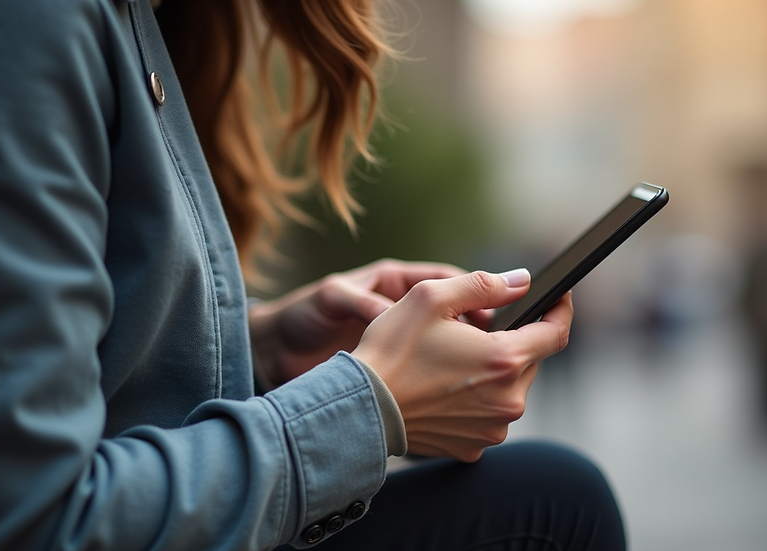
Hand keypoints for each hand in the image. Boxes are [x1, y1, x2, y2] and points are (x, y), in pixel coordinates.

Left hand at [249, 259, 469, 385]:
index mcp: (391, 283)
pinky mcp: (394, 370)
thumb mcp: (332, 298)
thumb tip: (392, 315)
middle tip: (492, 346)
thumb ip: (363, 301)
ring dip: (463, 359)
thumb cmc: (300, 315)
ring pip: (445, 348)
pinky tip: (454, 395)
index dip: (470, 292)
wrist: (274, 353)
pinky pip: (427, 374)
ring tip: (478, 374)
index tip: (491, 310)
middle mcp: (401, 312)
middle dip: (475, 329)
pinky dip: (443, 383)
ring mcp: (400, 344)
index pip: (442, 279)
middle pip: (452, 316)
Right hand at [352, 270, 572, 461]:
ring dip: (493, 372)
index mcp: (504, 360)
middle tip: (474, 330)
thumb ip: (484, 284)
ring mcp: (491, 430)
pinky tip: (443, 390)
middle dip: (512, 341)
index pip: (556, 332)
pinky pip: (486, 416)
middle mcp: (508, 401)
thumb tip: (521, 281)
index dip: (560, 309)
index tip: (556, 297)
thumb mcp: (431, 297)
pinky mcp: (472, 447)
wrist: (359, 408)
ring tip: (452, 362)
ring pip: (509, 389)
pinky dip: (475, 401)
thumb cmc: (391, 350)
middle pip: (530, 361)